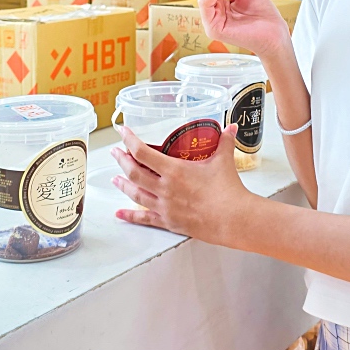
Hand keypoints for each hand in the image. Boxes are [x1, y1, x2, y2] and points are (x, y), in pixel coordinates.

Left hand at [111, 123, 254, 244]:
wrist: (234, 219)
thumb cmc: (228, 191)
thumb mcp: (224, 161)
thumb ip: (225, 142)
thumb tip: (231, 127)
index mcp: (174, 171)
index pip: (143, 152)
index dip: (129, 140)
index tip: (123, 132)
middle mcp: (165, 189)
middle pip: (133, 173)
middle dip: (121, 160)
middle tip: (115, 153)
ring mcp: (164, 207)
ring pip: (135, 194)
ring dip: (123, 184)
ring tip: (115, 178)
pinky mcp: (169, 222)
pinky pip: (144, 218)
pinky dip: (130, 216)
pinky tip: (120, 214)